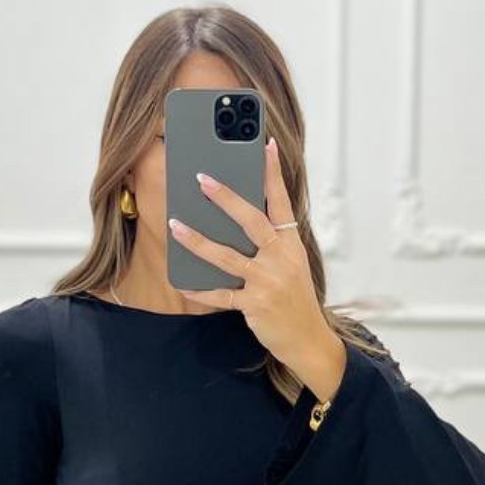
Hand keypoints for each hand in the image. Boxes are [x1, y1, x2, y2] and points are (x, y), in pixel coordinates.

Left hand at [167, 136, 346, 394]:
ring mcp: (267, 282)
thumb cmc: (295, 299)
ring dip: (198, 241)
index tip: (264, 144)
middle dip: (226, 198)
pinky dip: (200, 291)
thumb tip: (238, 220)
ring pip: (227, 257)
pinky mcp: (254, 306)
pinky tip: (182, 284)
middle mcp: (280, 258)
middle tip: (202, 178)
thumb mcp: (292, 265)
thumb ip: (272, 243)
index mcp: (291, 244)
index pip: (282, 202)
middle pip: (251, 221)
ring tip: (175, 225)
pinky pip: (221, 296)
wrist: (308, 339)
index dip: (273, 173)